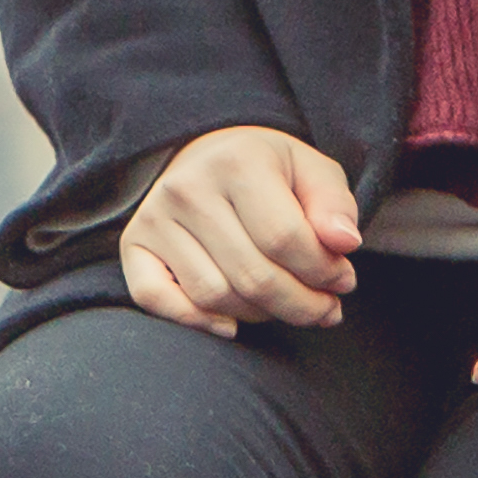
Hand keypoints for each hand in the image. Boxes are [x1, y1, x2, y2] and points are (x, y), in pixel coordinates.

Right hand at [117, 127, 362, 332]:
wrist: (209, 154)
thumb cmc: (270, 172)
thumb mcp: (312, 173)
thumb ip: (334, 206)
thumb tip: (344, 244)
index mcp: (237, 161)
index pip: (285, 239)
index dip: (324, 272)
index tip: (343, 280)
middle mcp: (188, 187)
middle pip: (253, 276)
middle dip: (301, 305)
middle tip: (326, 308)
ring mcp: (155, 216)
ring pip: (215, 297)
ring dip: (260, 315)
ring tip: (284, 302)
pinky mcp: (133, 244)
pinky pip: (157, 299)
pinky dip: (196, 321)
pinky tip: (231, 323)